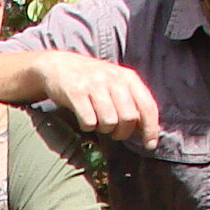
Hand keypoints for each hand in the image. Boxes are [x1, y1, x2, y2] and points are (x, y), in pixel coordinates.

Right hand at [33, 51, 162, 145]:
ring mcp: (94, 85)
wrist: (59, 65)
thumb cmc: (92, 80)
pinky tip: (85, 118)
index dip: (150, 129)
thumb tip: (148, 130)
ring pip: (109, 121)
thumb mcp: (117, 83)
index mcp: (128, 78)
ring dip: (104, 129)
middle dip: (122, 132)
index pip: (147, 106)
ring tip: (98, 123)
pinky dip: (87, 126)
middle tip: (115, 133)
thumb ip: (133, 102)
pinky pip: (88, 121)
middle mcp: (113, 79)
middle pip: (128, 118)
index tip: (149, 144)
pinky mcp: (75, 92)